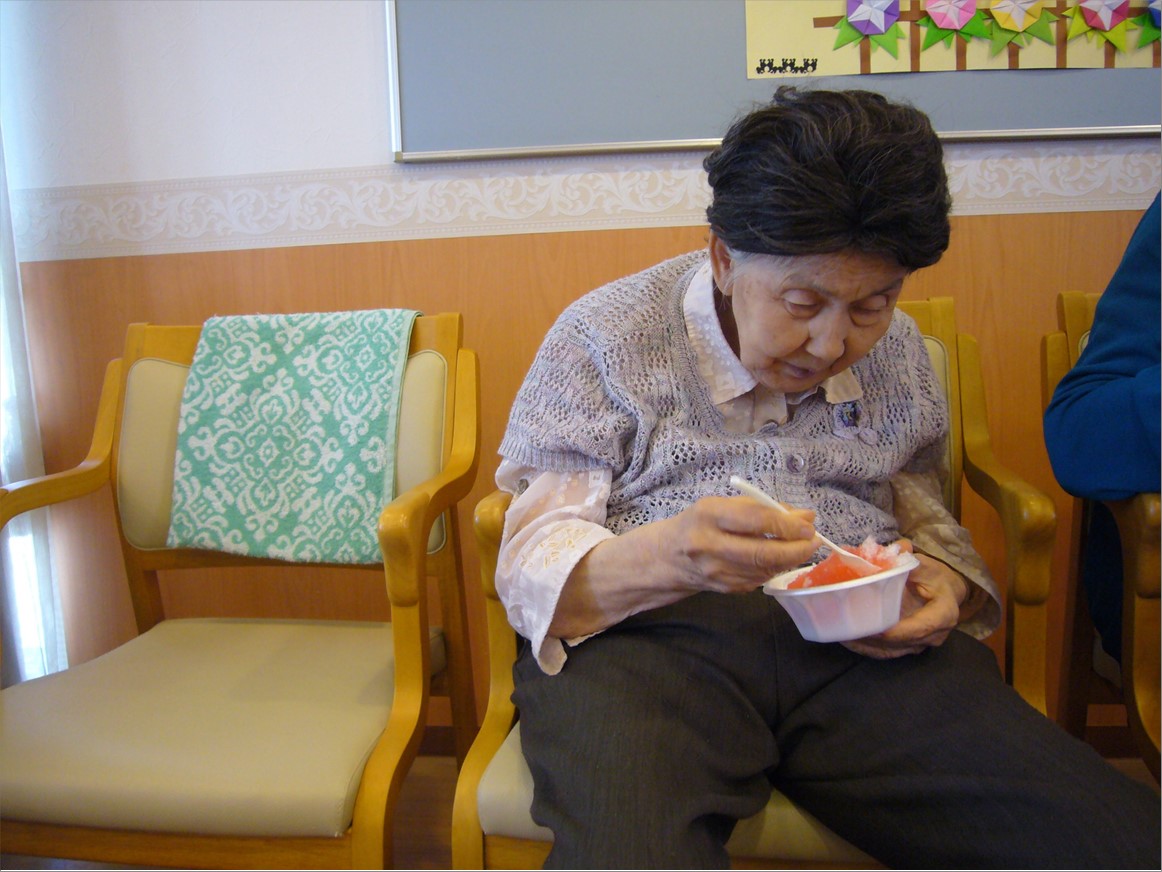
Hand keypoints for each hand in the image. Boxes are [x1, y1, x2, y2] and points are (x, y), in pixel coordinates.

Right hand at [661, 495, 819, 593]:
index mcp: (709, 515)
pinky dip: (776, 568)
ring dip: (791, 559)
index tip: (808, 525)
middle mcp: (710, 545)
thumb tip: (805, 517)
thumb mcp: (724, 506)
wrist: (668, 557)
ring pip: (766, 569)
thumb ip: (764, 509)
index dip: (787, 525)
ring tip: (801, 547)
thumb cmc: (700, 523)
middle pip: (764, 552)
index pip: (756, 520)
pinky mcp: (725, 589)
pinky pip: (760, 579)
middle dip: (797, 549)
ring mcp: (717, 572)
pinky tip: (780, 558)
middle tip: (814, 541)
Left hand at [841, 552, 966, 658]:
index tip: (876, 629)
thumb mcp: (926, 565)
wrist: (947, 593)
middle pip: (901, 642)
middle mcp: (934, 635)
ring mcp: (922, 644)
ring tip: (843, 636)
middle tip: (848, 630)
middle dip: (874, 639)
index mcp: (944, 614)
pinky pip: (887, 653)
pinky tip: (849, 641)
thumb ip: (909, 558)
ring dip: (867, 646)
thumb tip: (897, 548)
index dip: (898, 631)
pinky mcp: (909, 647)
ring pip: (892, 651)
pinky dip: (868, 648)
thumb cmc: (935, 577)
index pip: (921, 627)